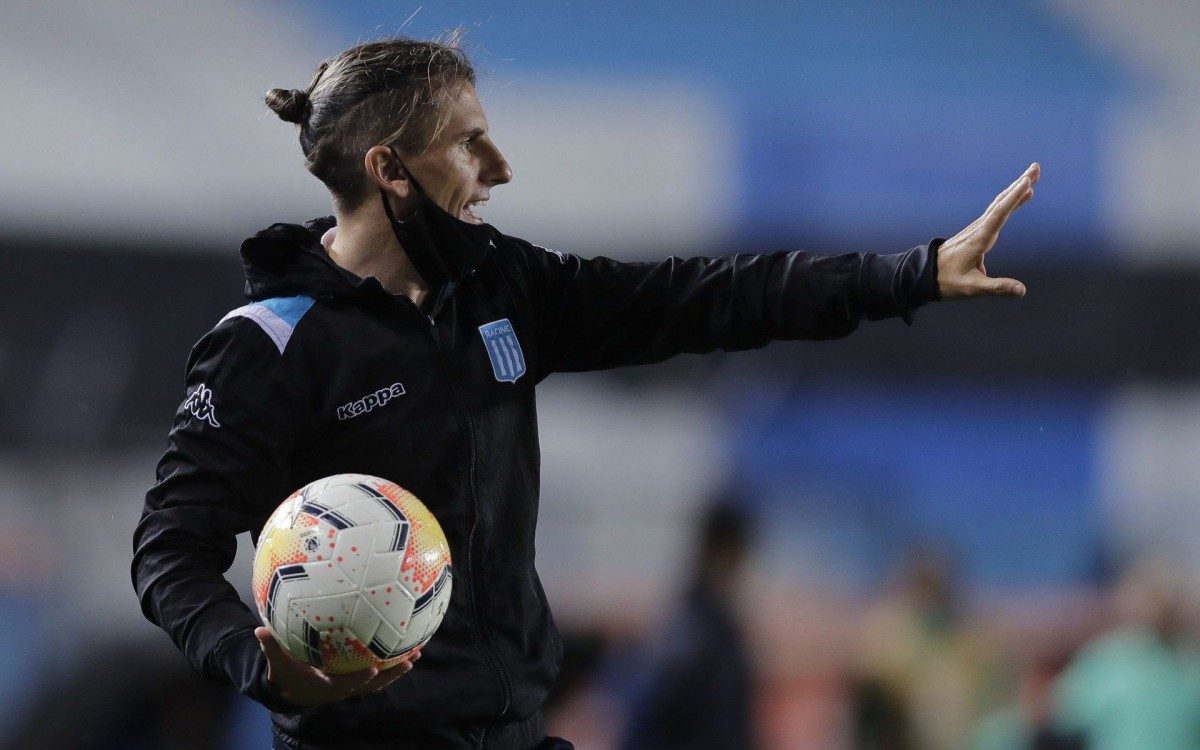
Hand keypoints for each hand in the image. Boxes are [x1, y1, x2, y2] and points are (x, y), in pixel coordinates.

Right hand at [255, 626, 419, 706]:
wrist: (291, 690)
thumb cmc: (287, 673)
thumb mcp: (278, 661)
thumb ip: (270, 645)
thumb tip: (260, 629)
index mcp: (327, 685)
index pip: (347, 683)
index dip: (360, 678)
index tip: (374, 668)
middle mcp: (344, 688)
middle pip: (373, 685)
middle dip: (391, 674)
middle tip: (410, 661)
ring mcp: (352, 686)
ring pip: (379, 681)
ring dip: (397, 670)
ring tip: (417, 655)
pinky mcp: (356, 679)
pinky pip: (377, 674)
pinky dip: (391, 664)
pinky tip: (405, 649)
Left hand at [937, 162, 1039, 299]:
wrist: (925, 275)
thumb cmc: (947, 282)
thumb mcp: (973, 288)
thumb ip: (997, 288)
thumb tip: (1021, 290)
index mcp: (978, 240)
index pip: (999, 215)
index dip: (1014, 198)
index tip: (1026, 182)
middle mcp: (978, 230)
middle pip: (1000, 203)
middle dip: (1018, 185)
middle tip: (1035, 168)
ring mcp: (977, 228)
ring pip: (998, 204)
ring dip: (1015, 190)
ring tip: (1032, 176)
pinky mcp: (977, 231)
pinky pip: (996, 211)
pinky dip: (1009, 200)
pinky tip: (1019, 196)